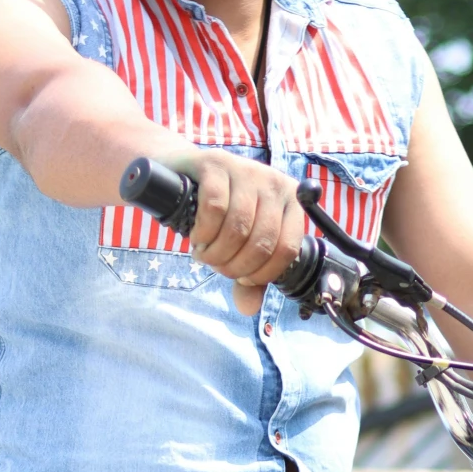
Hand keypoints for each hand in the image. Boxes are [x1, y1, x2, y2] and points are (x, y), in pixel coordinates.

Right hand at [183, 153, 309, 317]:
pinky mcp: (217, 164)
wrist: (182, 174)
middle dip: (235, 266)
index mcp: (290, 203)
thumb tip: (249, 308)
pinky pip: (215, 207)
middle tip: (217, 267)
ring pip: (238, 227)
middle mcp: (273, 183)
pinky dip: (204, 232)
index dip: (263, 273)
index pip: (287, 249)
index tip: (242, 279)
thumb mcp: (238, 245)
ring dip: (217, 252)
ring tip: (204, 254)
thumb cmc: (218, 212)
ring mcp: (246, 170)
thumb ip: (248, 275)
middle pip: (262, 241)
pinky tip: (197, 237)